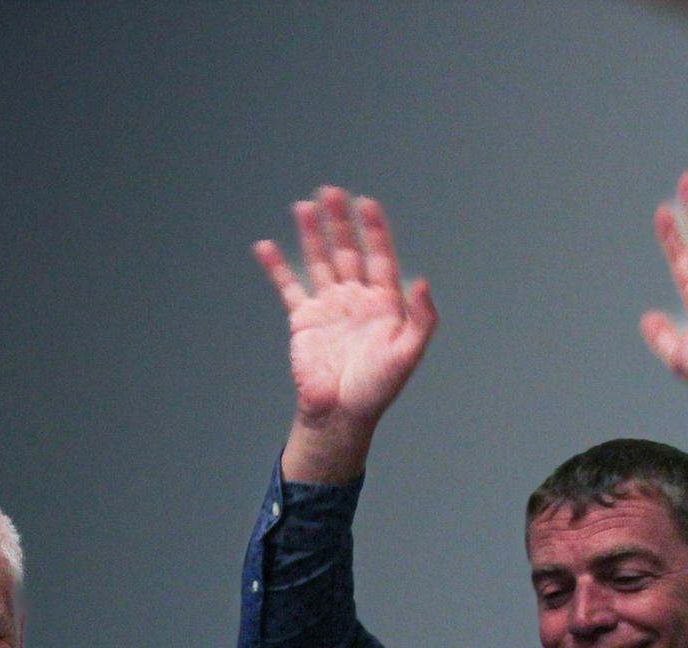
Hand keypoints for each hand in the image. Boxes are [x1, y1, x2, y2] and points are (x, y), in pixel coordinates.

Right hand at [254, 186, 437, 483]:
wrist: (340, 415)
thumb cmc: (377, 389)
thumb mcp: (407, 353)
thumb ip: (420, 317)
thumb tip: (422, 281)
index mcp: (384, 303)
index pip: (380, 256)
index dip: (374, 230)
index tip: (367, 203)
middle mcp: (356, 298)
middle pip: (348, 250)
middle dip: (341, 222)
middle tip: (332, 192)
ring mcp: (329, 306)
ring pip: (319, 261)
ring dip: (312, 234)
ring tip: (305, 206)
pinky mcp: (304, 320)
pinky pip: (288, 287)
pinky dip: (276, 267)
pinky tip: (265, 246)